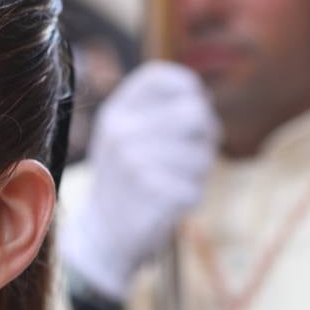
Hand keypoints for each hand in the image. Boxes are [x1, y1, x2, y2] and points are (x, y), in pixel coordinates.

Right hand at [61, 62, 218, 298]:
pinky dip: (190, 197)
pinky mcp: (154, 194)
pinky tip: (167, 202)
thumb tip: (201, 98)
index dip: (188, 87)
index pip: (163, 77)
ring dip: (198, 171)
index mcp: (115, 112)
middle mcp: (122, 132)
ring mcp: (136, 163)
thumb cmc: (126, 178)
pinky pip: (197, 187)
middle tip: (194, 151)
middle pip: (196, 112)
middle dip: (205, 134)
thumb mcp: (124, 135)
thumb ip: (156, 110)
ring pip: (202, 154)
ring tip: (172, 180)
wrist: (103, 232)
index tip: (192, 105)